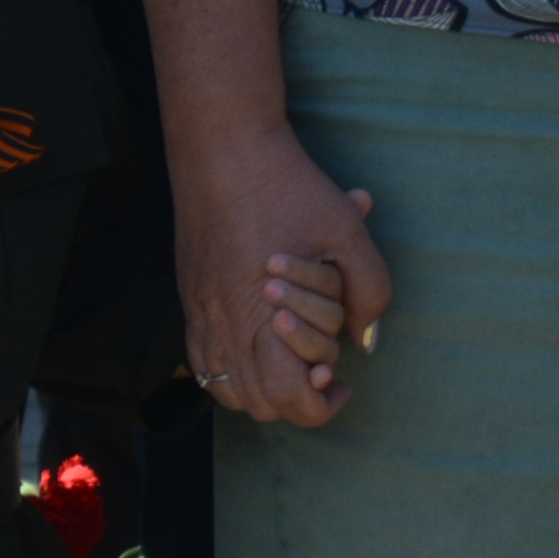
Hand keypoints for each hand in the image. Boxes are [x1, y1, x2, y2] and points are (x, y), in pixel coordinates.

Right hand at [169, 122, 387, 429]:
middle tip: (324, 367)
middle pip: (259, 405)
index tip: (342, 382)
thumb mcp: (347, 233)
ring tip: (296, 357)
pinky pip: (205, 363)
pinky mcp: (190, 301)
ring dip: (266, 387)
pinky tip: (262, 343)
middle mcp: (223, 328)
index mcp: (262, 318)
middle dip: (297, 397)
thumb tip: (365, 341)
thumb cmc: (290, 189)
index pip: (289, 399)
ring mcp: (201, 317)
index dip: (322, 404)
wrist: (225, 152)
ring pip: (228, 391)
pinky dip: (236, 370)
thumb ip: (368, 292)